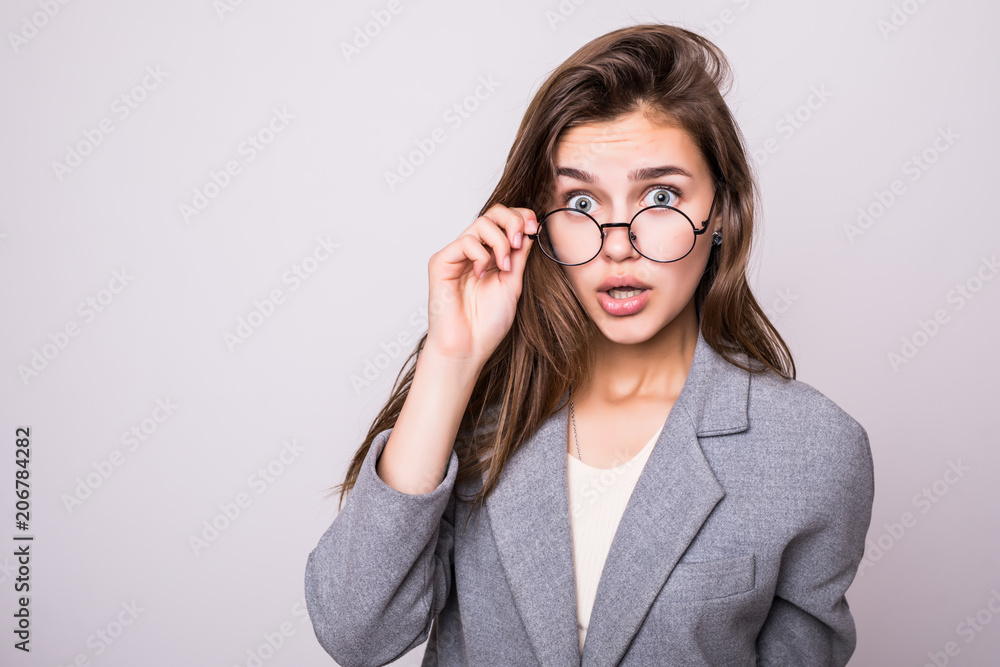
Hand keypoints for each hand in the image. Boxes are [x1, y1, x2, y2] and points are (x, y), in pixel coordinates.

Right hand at [424, 204, 537, 365]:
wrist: (468, 348)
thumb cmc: (487, 325)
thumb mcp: (513, 284)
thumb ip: (519, 256)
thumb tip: (529, 229)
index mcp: (490, 256)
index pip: (504, 221)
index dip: (521, 217)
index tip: (535, 228)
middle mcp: (473, 252)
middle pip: (493, 213)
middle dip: (513, 220)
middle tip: (521, 239)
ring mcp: (457, 255)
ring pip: (481, 222)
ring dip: (500, 240)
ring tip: (504, 265)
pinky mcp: (442, 261)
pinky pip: (466, 241)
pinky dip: (481, 254)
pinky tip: (482, 274)